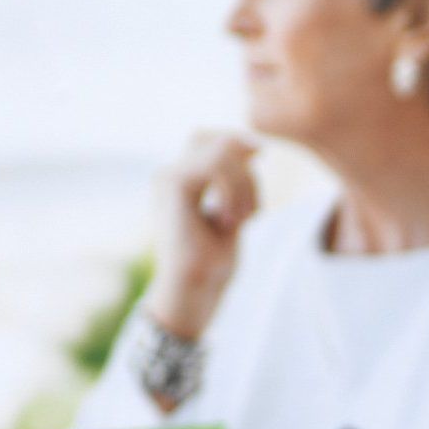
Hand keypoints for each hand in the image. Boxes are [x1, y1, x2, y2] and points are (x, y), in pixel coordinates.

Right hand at [151, 131, 259, 339]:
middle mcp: (169, 175)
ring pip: (220, 151)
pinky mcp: (174, 185)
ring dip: (244, 184)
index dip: (237, 142)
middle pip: (213, 138)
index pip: (209, 140)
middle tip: (255, 202)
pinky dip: (235, 191)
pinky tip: (234, 221)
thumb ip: (237, 181)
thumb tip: (253, 147)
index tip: (261, 158)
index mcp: (180, 181)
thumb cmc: (212, 261)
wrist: (194, 290)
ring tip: (245, 219)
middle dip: (243, 161)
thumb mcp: (234, 211)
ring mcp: (168, 178)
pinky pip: (214, 166)